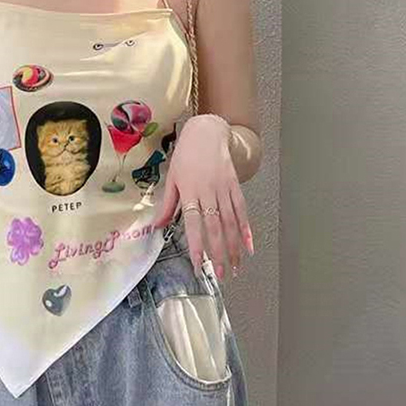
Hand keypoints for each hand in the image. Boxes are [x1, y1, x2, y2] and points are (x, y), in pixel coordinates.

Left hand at [154, 115, 254, 281]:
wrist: (207, 131)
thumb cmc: (186, 155)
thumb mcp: (172, 177)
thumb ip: (168, 204)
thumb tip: (157, 227)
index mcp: (190, 191)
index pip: (194, 224)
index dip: (197, 246)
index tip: (198, 266)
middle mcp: (209, 191)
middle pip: (215, 227)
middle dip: (219, 253)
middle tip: (222, 275)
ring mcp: (224, 188)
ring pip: (231, 222)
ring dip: (234, 247)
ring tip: (236, 267)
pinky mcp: (235, 185)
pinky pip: (242, 210)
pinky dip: (246, 229)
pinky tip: (249, 246)